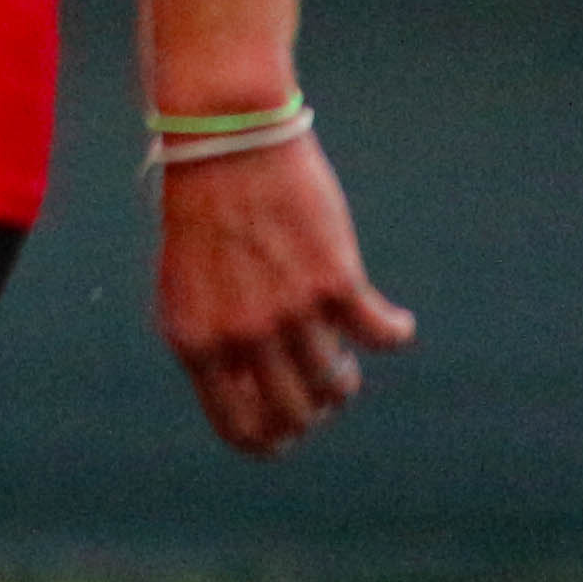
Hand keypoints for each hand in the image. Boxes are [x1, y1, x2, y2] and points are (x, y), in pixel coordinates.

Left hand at [152, 134, 415, 455]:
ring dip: (345, 375)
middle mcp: (241, 337)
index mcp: (195, 342)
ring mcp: (289, 312)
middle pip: (296, 415)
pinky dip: (394, 331)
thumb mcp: (187, 286)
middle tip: (323, 386)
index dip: (271, 441)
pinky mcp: (335, 282)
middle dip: (314, 412)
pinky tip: (395, 322)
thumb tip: (255, 398)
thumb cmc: (204, 212)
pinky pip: (381, 335)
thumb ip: (215, 344)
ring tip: (345, 348)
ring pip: (337, 384)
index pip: (240, 428)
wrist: (225, 140)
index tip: (291, 432)